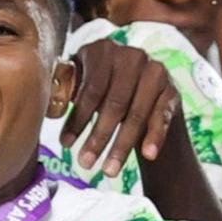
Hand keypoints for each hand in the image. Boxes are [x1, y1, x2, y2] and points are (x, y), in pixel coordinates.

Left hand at [55, 38, 179, 175]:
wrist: (147, 94)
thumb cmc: (105, 91)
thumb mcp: (88, 86)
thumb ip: (70, 91)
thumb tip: (49, 108)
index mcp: (103, 49)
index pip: (90, 89)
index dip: (77, 119)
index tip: (65, 145)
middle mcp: (132, 55)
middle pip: (113, 103)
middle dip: (98, 137)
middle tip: (84, 164)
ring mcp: (156, 71)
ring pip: (136, 114)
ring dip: (121, 146)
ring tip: (109, 171)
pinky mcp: (172, 91)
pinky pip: (161, 117)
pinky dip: (154, 137)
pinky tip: (148, 156)